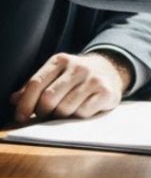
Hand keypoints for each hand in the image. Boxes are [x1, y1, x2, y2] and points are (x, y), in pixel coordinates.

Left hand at [10, 51, 130, 122]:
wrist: (110, 70)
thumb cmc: (74, 77)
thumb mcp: (54, 75)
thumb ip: (34, 87)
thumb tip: (14, 100)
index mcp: (61, 60)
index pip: (36, 83)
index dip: (25, 104)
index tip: (20, 117)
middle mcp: (78, 67)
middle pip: (49, 99)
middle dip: (43, 112)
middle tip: (45, 115)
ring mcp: (93, 79)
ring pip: (65, 109)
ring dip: (61, 116)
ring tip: (64, 111)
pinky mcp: (106, 91)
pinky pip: (82, 113)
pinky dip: (78, 117)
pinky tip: (81, 110)